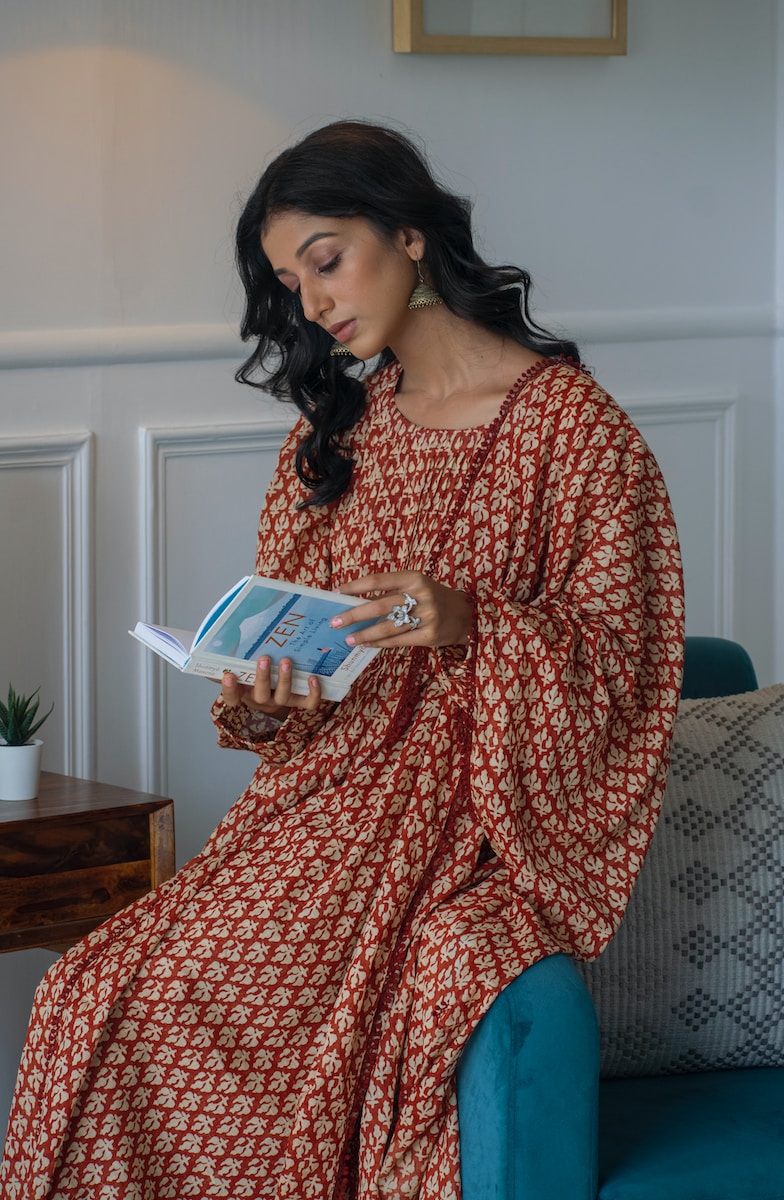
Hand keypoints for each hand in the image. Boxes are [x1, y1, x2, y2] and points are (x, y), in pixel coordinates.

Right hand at [220, 656, 322, 715]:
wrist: (272, 684)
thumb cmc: (252, 671)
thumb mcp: (237, 665)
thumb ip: (224, 660)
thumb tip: (210, 648)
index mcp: (243, 693)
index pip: (231, 697)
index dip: (230, 689)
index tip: (229, 675)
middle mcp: (261, 699)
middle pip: (260, 695)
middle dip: (262, 677)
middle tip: (264, 659)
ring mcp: (280, 701)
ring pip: (282, 697)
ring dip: (285, 680)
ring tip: (286, 662)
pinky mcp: (298, 700)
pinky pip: (307, 702)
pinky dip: (313, 693)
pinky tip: (313, 678)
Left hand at [333, 572, 471, 648]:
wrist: (466, 615)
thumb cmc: (433, 598)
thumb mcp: (416, 587)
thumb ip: (391, 593)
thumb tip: (356, 602)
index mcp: (414, 578)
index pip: (378, 581)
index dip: (355, 586)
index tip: (337, 593)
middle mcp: (421, 595)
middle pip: (379, 605)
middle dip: (354, 615)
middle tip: (335, 622)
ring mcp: (427, 616)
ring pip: (387, 626)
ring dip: (364, 633)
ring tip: (348, 639)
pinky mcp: (430, 635)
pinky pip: (399, 640)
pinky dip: (380, 643)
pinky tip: (367, 644)